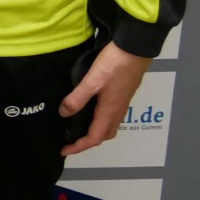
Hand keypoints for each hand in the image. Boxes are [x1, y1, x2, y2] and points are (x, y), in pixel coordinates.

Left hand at [60, 40, 152, 155]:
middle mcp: (118, 110)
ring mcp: (122, 102)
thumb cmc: (114, 64)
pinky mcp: (123, 93)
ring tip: (77, 127)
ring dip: (94, 131)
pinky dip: (99, 119)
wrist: (135, 48)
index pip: (94, 138)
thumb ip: (77, 98)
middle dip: (87, 142)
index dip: (79, 147)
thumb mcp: (91, 81)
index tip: (64, 151)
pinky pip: (111, 114)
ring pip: (109, 125)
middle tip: (70, 141)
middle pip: (104, 135)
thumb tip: (64, 114)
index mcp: (110, 110)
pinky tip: (89, 109)